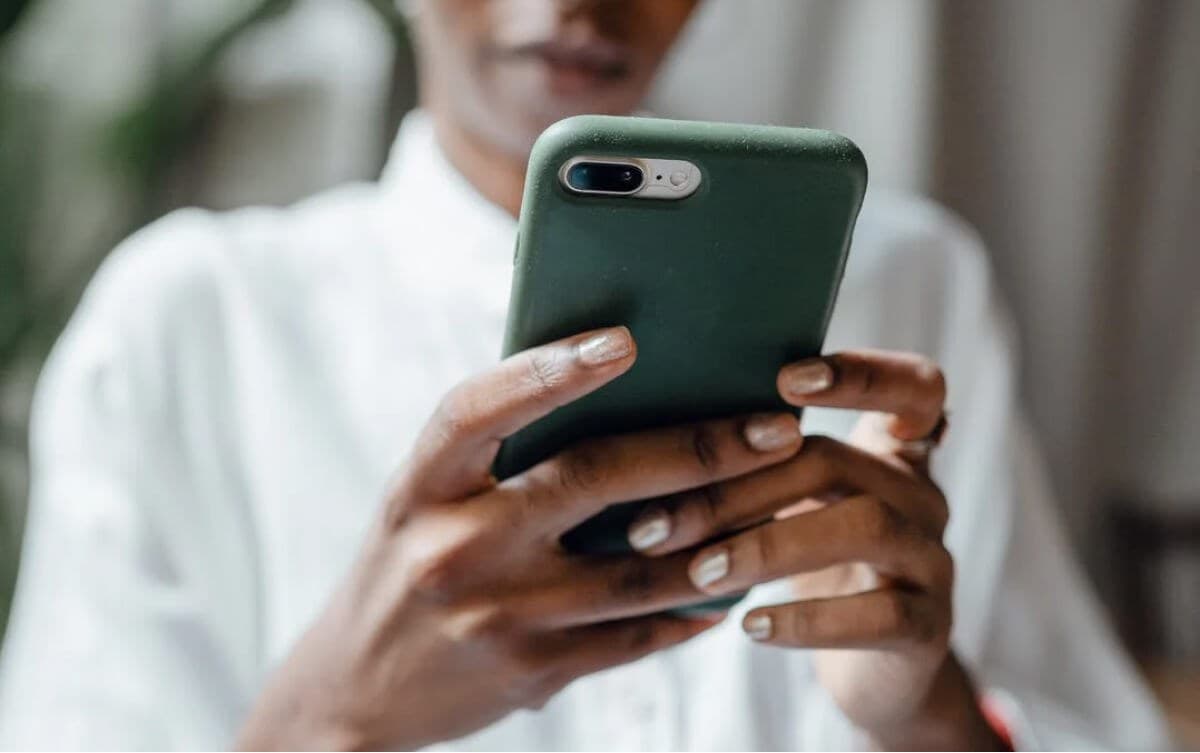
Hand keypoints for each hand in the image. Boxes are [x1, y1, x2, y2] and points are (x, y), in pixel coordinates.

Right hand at [237, 327, 805, 749]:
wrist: (353, 691)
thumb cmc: (405, 567)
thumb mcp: (424, 501)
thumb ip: (496, 457)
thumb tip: (613, 395)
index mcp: (422, 487)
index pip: (479, 411)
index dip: (548, 371)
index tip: (626, 340)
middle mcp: (455, 547)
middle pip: (592, 481)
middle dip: (698, 450)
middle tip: (775, 428)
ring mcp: (496, 616)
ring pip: (636, 569)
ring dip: (720, 535)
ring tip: (779, 501)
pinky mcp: (531, 672)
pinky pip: (633, 637)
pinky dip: (689, 610)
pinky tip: (730, 587)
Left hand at [626, 350, 1004, 748]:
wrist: (872, 670)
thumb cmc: (810, 566)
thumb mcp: (793, 504)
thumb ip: (756, 461)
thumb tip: (645, 432)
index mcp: (891, 451)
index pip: (913, 385)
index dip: (861, 374)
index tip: (787, 379)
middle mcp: (921, 495)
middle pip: (837, 461)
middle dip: (738, 487)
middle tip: (656, 524)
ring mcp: (934, 561)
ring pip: (866, 527)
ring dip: (768, 546)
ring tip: (700, 573)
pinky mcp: (931, 628)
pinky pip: (881, 615)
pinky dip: (808, 619)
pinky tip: (751, 625)